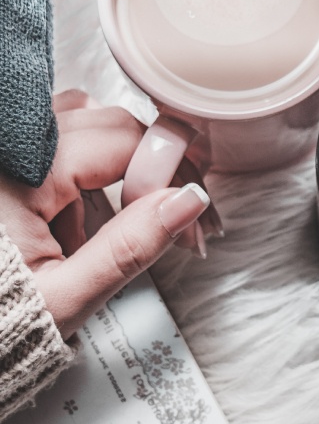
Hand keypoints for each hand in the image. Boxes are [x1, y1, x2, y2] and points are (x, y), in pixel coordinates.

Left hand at [0, 92, 209, 339]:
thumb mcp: (63, 298)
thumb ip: (128, 248)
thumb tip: (188, 201)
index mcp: (22, 173)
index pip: (123, 140)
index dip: (170, 173)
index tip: (195, 215)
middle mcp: (13, 149)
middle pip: (111, 125)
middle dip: (154, 172)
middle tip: (183, 224)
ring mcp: (9, 154)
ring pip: (86, 127)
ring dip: (117, 171)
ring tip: (117, 231)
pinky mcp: (9, 167)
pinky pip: (59, 148)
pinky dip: (83, 181)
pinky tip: (80, 231)